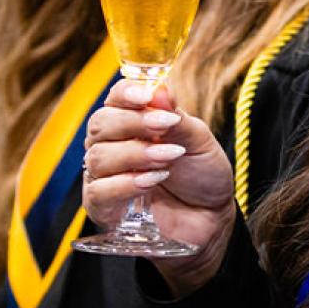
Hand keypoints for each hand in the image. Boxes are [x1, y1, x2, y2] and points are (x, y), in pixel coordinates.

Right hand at [83, 80, 235, 294]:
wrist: (211, 217)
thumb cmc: (202, 173)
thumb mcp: (199, 140)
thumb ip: (177, 118)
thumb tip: (160, 90)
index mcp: (134, 121)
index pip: (116, 98)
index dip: (126, 93)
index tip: (146, 96)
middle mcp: (114, 144)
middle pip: (100, 124)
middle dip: (132, 123)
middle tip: (165, 127)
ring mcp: (106, 176)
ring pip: (97, 157)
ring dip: (136, 154)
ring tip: (168, 159)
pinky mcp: (104, 207)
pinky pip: (98, 191)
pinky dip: (125, 184)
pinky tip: (152, 181)